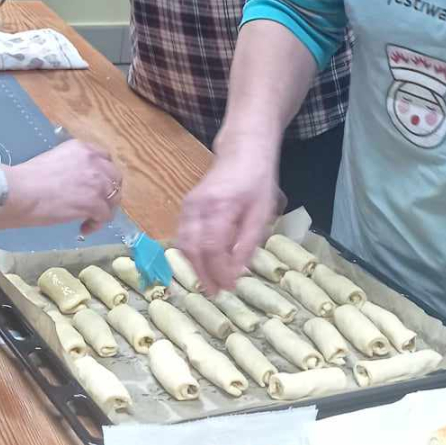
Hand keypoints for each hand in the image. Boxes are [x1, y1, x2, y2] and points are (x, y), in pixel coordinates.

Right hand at [0, 141, 121, 235]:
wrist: (19, 192)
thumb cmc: (26, 179)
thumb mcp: (53, 161)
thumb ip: (70, 167)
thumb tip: (74, 183)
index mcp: (81, 149)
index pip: (104, 159)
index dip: (102, 175)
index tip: (93, 187)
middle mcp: (93, 161)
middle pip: (114, 177)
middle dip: (108, 192)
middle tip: (96, 204)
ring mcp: (96, 181)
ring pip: (114, 198)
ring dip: (104, 210)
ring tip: (89, 219)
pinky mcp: (95, 202)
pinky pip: (106, 216)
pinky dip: (96, 224)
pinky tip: (83, 228)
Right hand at [176, 143, 282, 292]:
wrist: (243, 151)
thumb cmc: (257, 181)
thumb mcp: (262, 213)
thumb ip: (248, 243)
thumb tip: (236, 272)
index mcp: (220, 207)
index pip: (212, 248)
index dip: (218, 271)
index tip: (228, 287)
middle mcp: (198, 206)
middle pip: (192, 248)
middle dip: (202, 274)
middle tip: (215, 293)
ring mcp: (188, 205)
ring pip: (183, 243)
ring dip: (194, 266)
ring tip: (209, 283)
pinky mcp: (186, 206)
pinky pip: (183, 235)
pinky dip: (191, 253)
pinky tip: (203, 264)